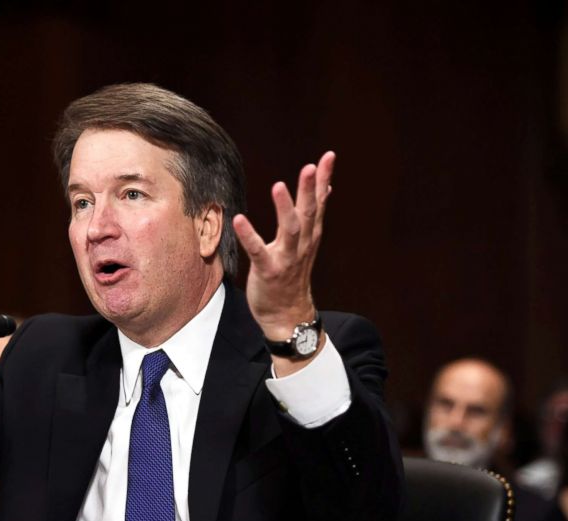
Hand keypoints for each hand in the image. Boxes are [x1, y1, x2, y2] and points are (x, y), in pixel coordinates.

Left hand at [232, 151, 334, 340]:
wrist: (288, 316)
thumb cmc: (293, 276)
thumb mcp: (307, 243)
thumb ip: (313, 216)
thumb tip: (325, 190)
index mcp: (310, 236)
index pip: (319, 203)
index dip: (323, 180)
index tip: (328, 157)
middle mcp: (302, 245)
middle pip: (308, 213)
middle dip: (310, 190)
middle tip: (310, 167)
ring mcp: (286, 259)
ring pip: (290, 230)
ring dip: (285, 208)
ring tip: (279, 186)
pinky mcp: (269, 271)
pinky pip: (258, 252)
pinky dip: (249, 236)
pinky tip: (239, 219)